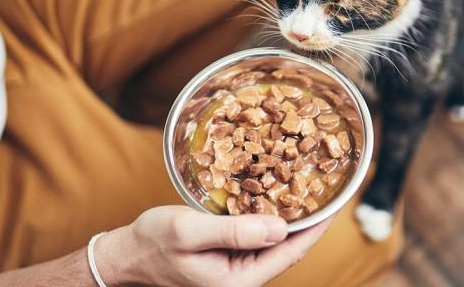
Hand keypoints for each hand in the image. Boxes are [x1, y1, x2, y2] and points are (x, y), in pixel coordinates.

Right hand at [94, 206, 333, 286]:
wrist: (127, 255)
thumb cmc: (152, 243)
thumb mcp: (189, 231)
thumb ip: (233, 231)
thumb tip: (279, 227)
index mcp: (239, 279)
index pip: (291, 252)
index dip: (317, 226)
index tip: (336, 202)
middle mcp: (243, 276)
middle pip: (289, 247)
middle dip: (310, 218)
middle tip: (326, 187)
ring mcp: (237, 267)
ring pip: (275, 240)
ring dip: (291, 214)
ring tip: (309, 186)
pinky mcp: (230, 254)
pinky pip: (258, 234)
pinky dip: (270, 214)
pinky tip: (275, 193)